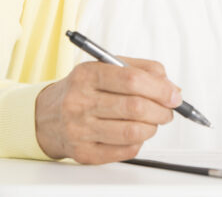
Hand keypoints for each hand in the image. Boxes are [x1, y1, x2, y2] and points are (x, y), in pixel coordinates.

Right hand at [34, 56, 180, 163]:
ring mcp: (80, 129)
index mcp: (87, 75)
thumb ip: (139, 69)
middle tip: (167, 110)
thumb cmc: (82, 90)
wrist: (47, 116)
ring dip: (152, 127)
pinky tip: (135, 133)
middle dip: (161, 110)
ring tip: (152, 121)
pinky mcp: (84, 153)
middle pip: (135, 107)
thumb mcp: (103, 67)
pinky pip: (125, 150)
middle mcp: (80, 101)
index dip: (160, 88)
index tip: (174, 94)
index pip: (132, 79)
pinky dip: (138, 142)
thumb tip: (170, 87)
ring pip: (133, 131)